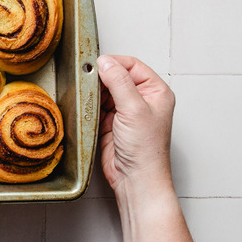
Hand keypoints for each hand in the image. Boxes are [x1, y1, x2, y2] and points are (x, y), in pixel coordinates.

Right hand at [97, 55, 174, 194]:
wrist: (135, 179)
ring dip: (94, 91)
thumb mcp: (133, 109)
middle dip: (102, 77)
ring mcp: (126, 111)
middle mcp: (142, 100)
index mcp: (156, 92)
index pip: (133, 66)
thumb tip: (105, 62)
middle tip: (87, 78)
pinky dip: (90, 103)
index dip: (114, 63)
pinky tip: (85, 104)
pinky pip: (98, 105)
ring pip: (105, 90)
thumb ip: (119, 82)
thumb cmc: (145, 150)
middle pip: (118, 76)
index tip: (96, 65)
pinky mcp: (112, 122)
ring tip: (85, 92)